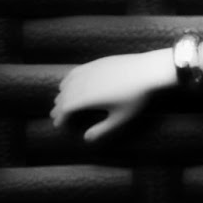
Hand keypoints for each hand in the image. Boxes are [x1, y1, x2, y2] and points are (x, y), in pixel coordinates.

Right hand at [51, 50, 170, 141]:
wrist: (147, 71)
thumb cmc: (136, 97)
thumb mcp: (121, 117)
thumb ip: (103, 129)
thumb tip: (86, 139)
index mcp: (86, 99)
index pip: (65, 110)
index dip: (60, 118)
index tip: (58, 125)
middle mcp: (82, 84)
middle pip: (63, 97)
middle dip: (58, 108)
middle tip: (56, 116)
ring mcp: (87, 72)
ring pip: (66, 84)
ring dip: (61, 95)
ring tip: (60, 102)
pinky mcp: (94, 63)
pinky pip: (74, 72)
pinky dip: (67, 81)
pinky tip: (68, 83)